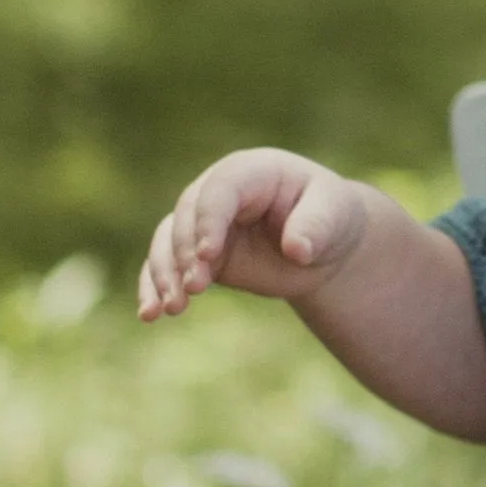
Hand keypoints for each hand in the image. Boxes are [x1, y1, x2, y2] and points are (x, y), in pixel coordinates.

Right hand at [137, 148, 374, 321]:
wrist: (324, 244)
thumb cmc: (331, 217)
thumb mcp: (335, 215)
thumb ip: (317, 226)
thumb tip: (297, 249)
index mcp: (252, 172)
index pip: (220, 189)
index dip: (209, 219)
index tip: (207, 254)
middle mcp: (218, 192)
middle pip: (187, 215)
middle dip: (185, 253)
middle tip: (194, 288)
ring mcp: (203, 223)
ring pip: (168, 241)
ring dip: (164, 274)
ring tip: (170, 309)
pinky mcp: (197, 254)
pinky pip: (165, 265)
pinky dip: (154, 287)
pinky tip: (150, 314)